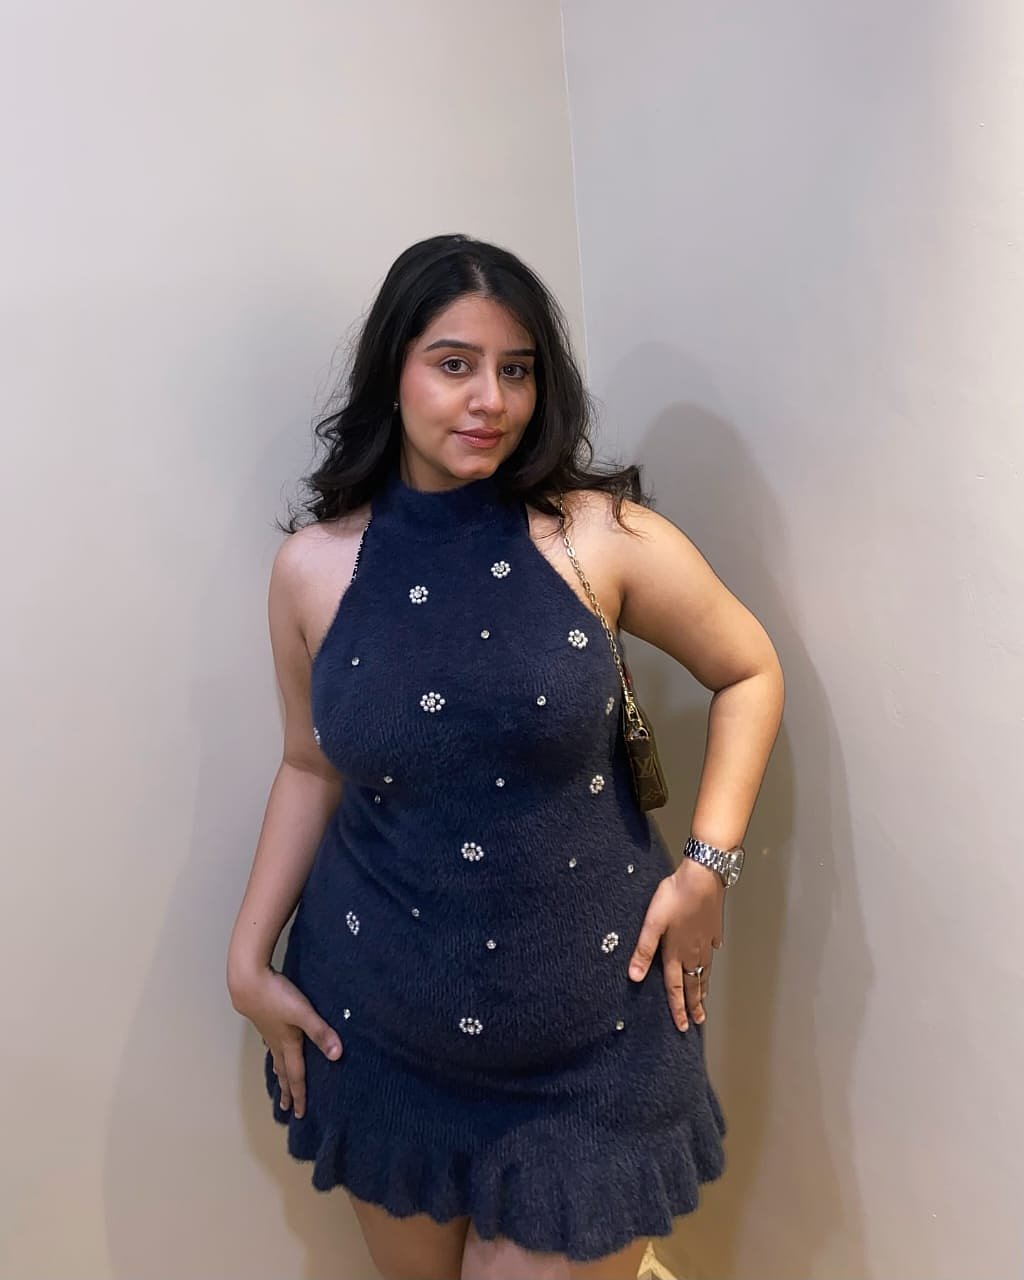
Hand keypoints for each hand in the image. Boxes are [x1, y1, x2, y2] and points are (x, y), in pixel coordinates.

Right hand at [229, 965, 342, 1118]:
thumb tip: (337, 1055)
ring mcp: (269, 1030)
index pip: (296, 1075)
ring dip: (279, 1071)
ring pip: (275, 1056)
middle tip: (285, 1107)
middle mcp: (277, 1041)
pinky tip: (271, 1044)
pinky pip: (270, 1040)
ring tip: (279, 1080)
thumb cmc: (276, 996)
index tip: (299, 1114)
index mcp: (288, 1044)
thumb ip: (320, 1032)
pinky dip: (273, 1049)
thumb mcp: (303, 1013)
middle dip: (287, 1090)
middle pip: (284, 1070)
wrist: (247, 981)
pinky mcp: (263, 1017)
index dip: (299, 1095)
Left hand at [628, 859, 724, 1031]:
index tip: (681, 1026)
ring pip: (704, 969)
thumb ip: (643, 950)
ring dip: (703, 986)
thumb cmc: (675, 896)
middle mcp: (693, 950)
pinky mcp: (713, 927)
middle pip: (693, 983)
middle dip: (694, 1004)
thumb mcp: (653, 923)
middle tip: (697, 1022)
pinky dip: (711, 957)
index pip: (675, 986)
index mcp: (676, 952)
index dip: (677, 1007)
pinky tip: (712, 954)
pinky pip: (712, 949)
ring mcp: (705, 940)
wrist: (703, 876)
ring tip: (705, 998)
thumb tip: (634, 977)